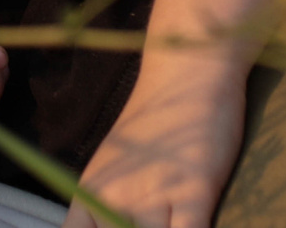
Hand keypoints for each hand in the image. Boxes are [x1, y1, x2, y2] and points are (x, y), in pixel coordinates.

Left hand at [63, 62, 245, 227]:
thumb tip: (106, 227)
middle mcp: (114, 196)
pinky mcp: (194, 192)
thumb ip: (104, 206)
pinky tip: (194, 223)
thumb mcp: (114, 166)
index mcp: (91, 192)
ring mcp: (153, 195)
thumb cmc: (153, 124)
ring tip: (171, 220)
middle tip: (153, 223)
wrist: (186, 75)